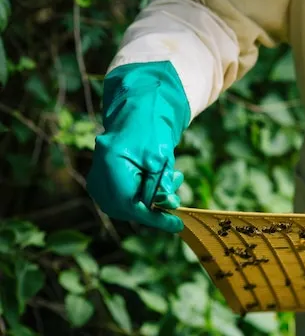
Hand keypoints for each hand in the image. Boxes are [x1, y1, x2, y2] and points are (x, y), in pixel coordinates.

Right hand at [87, 61, 190, 232]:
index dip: (154, 217)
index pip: (129, 204)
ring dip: (151, 199)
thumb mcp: (160, 156)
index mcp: (111, 164)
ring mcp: (98, 177)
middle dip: (154, 208)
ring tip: (174, 179)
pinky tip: (161, 180)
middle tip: (176, 199)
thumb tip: (168, 206)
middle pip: (125, 207)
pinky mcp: (103, 179)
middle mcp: (99, 173)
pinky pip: (122, 197)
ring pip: (124, 204)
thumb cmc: (150, 129)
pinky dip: (143, 194)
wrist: (137, 111)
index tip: (176, 224)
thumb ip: (161, 183)